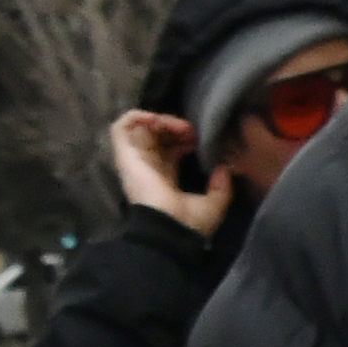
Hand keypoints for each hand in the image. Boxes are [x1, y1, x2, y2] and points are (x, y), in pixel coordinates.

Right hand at [109, 109, 232, 236]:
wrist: (168, 229)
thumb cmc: (188, 222)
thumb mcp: (214, 204)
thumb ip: (222, 186)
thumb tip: (226, 167)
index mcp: (165, 177)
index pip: (170, 149)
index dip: (184, 138)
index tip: (200, 139)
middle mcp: (148, 166)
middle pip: (157, 136)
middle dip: (175, 127)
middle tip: (192, 131)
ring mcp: (135, 160)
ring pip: (141, 128)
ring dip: (161, 120)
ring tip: (180, 127)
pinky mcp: (124, 155)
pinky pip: (121, 127)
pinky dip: (138, 117)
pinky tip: (158, 121)